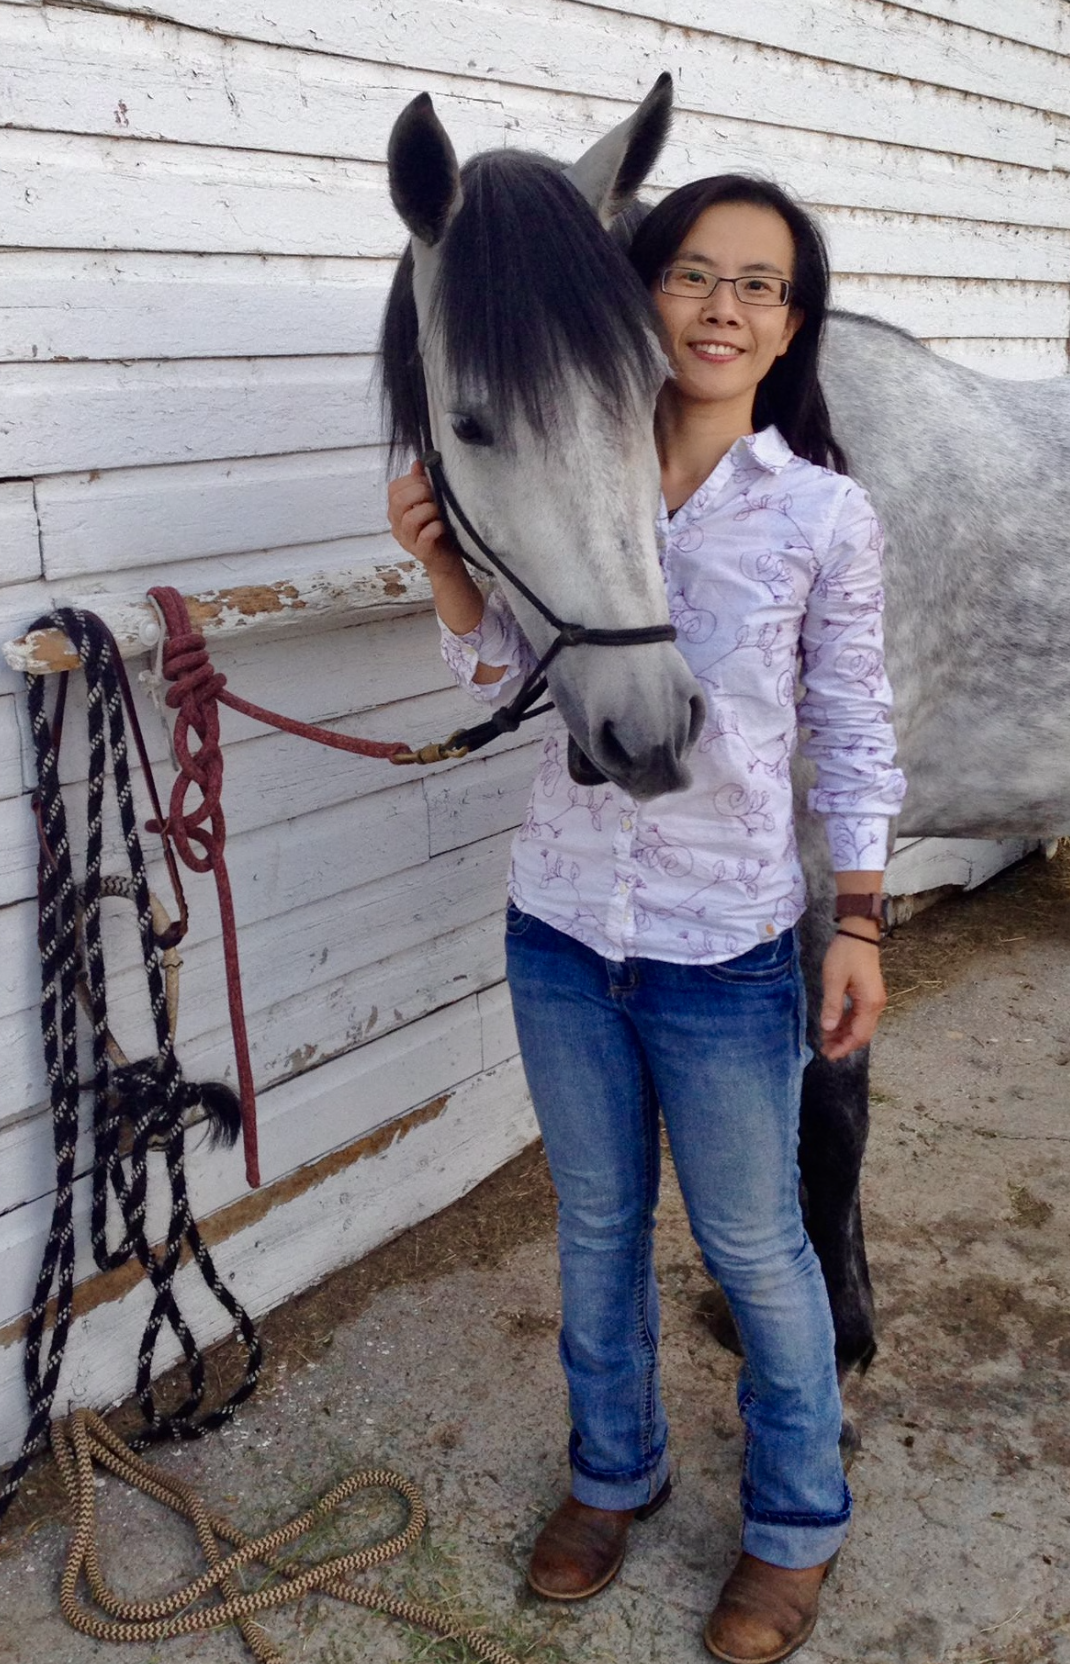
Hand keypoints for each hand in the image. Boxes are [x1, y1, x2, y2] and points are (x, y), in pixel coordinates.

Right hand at [387, 460, 463, 571]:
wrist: (448, 561)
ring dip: (430, 510)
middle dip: (421, 492)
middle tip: (436, 496)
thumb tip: (418, 462)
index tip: (430, 483)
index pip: (394, 489)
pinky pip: (425, 536)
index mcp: (397, 511)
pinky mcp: (422, 552)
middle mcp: (397, 526)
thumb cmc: (439, 530)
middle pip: (399, 501)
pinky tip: (444, 525)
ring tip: (441, 512)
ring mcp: (407, 541)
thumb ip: (422, 483)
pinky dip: (436, 527)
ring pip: (410, 519)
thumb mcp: (431, 503)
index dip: (413, 480)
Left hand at [819, 930, 886, 1059]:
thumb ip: (832, 1005)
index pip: (859, 1035)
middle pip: (862, 1033)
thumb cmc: (845, 954)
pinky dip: (846, 1023)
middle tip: (825, 1050)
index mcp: (870, 1003)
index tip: (829, 1055)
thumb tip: (828, 1028)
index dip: (844, 1047)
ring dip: (844, 1034)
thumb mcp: (834, 979)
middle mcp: (876, 1005)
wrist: (858, 933)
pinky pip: (859, 1015)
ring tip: (826, 1040)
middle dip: (844, 1044)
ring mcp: (873, 1000)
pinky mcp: (868, 994)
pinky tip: (833, 1026)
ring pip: (860, 1025)